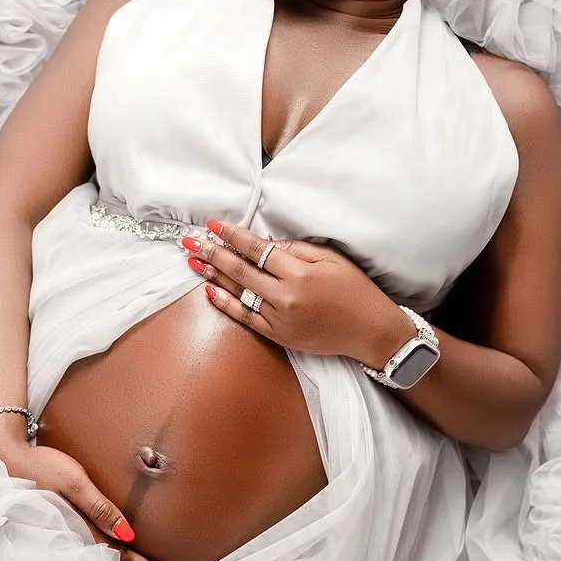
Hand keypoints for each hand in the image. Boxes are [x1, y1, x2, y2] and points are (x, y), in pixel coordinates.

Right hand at [0, 434, 172, 560]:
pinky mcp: (56, 530)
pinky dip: (105, 559)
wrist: (3, 461)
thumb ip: (99, 508)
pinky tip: (113, 560)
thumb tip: (128, 534)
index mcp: (77, 530)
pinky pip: (86, 550)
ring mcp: (62, 537)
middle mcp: (70, 540)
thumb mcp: (73, 480)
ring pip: (99, 560)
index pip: (118, 556)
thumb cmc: (40, 466)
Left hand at [180, 218, 399, 364]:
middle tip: (190, 240)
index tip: (213, 225)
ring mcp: (279, 319)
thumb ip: (296, 250)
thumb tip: (264, 242)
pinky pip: (246, 318)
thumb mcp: (331, 260)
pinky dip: (226, 304)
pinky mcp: (279, 335)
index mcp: (299, 274)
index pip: (257, 250)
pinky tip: (209, 291)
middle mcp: (285, 297)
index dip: (233, 236)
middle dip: (212, 253)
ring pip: (239, 293)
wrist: (370, 331)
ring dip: (213, 276)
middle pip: (240, 271)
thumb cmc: (355, 290)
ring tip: (194, 261)